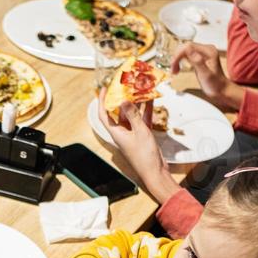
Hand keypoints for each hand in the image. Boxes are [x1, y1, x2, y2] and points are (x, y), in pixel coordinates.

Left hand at [99, 89, 178, 205]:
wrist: (155, 172)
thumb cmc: (145, 156)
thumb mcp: (140, 132)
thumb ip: (133, 115)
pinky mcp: (142, 136)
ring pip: (132, 115)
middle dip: (122, 99)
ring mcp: (132, 134)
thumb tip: (124, 101)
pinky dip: (146, 111)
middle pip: (119, 113)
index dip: (101, 101)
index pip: (104, 115)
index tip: (103, 89)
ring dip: (136, 104)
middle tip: (126, 86)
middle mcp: (122, 133)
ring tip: (140, 89)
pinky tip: (151, 100)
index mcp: (116, 133)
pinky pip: (142, 120)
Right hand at [172, 42, 243, 111]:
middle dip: (176, 57)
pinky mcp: (199, 58)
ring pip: (184, 51)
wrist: (221, 91)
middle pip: (185, 47)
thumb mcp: (206, 74)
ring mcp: (202, 53)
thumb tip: (188, 50)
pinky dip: (180, 61)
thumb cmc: (216, 85)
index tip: (173, 64)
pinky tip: (178, 69)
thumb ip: (197, 61)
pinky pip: (186, 55)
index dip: (178, 54)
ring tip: (175, 71)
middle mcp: (206, 49)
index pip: (188, 46)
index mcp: (208, 51)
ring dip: (177, 60)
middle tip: (173, 70)